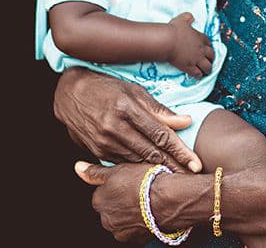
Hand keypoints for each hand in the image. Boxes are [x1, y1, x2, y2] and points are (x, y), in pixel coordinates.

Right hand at [53, 68, 202, 171]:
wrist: (69, 94)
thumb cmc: (106, 88)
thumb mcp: (134, 91)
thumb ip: (160, 110)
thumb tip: (187, 121)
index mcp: (127, 108)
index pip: (161, 135)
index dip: (181, 151)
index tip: (196, 163)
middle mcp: (114, 127)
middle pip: (151, 153)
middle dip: (174, 167)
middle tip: (192, 177)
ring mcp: (104, 141)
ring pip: (138, 162)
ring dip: (158, 171)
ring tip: (177, 178)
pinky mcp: (97, 151)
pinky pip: (123, 163)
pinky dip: (139, 169)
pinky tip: (153, 174)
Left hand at [74, 161, 156, 242]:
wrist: (170, 199)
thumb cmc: (145, 182)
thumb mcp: (117, 170)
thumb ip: (94, 172)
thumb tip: (78, 167)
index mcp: (99, 201)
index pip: (102, 194)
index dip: (116, 188)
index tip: (128, 184)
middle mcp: (106, 219)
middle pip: (111, 210)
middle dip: (121, 203)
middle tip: (137, 193)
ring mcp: (121, 232)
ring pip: (122, 222)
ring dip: (130, 215)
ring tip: (145, 203)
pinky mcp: (136, 240)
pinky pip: (135, 231)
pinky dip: (140, 224)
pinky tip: (150, 212)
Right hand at [164, 12, 214, 78]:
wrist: (168, 41)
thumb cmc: (174, 30)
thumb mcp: (182, 19)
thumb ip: (188, 17)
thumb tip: (191, 17)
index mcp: (200, 38)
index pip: (209, 43)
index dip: (208, 47)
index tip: (206, 49)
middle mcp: (201, 50)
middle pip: (212, 56)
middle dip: (211, 59)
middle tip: (208, 61)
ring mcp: (196, 59)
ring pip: (208, 67)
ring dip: (207, 69)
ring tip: (206, 71)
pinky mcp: (190, 67)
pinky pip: (198, 74)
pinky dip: (199, 75)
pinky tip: (198, 76)